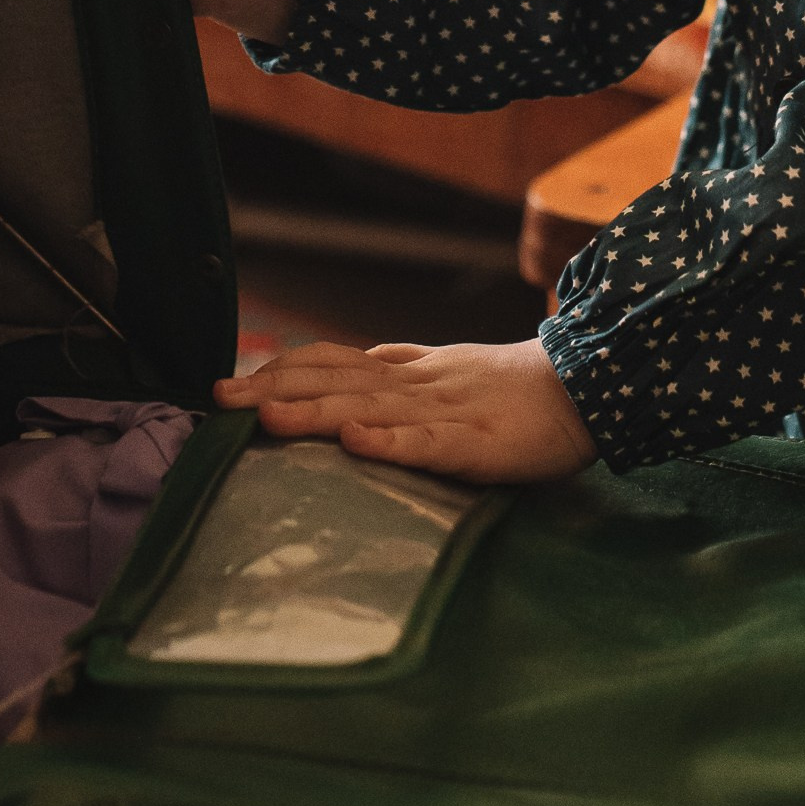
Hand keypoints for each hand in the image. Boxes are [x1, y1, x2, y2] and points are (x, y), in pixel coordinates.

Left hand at [216, 336, 595, 484]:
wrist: (586, 385)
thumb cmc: (514, 387)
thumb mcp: (447, 370)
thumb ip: (397, 371)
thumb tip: (339, 375)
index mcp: (410, 370)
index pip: (334, 362)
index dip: (282, 369)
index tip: (232, 381)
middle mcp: (417, 384)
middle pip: (337, 381)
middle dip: (274, 389)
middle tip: (218, 398)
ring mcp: (446, 410)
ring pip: (370, 408)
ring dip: (315, 412)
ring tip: (265, 418)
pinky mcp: (478, 443)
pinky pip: (429, 443)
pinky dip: (389, 442)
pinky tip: (354, 444)